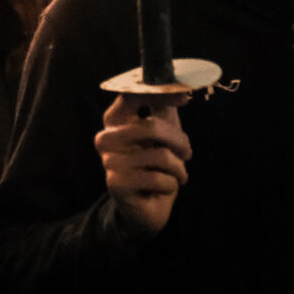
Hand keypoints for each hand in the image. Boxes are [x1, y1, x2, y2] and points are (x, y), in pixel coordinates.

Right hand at [95, 93, 191, 239]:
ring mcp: (109, 162)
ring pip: (160, 155)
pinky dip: (171, 185)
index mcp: (115, 121)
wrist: (146, 206)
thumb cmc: (155, 165)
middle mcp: (106, 138)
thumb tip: (178, 88)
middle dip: (179, 141)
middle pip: (152, 126)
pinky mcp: (117, 185)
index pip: (131, 96)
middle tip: (187, 153)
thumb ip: (163, 109)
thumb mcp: (162, 134)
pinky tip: (165, 188)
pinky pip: (159, 179)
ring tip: (177, 174)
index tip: (184, 97)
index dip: (159, 93)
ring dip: (178, 168)